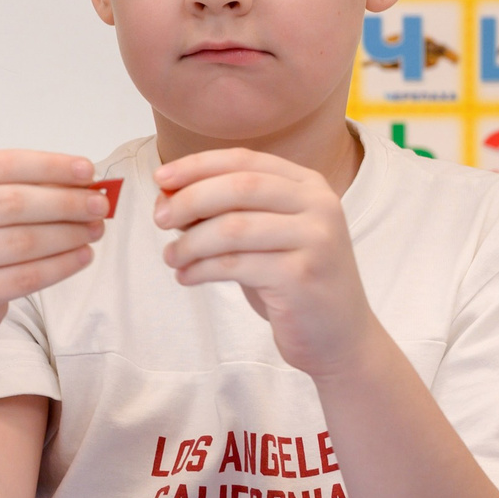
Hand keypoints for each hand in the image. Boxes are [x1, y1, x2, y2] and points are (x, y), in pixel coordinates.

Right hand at [0, 150, 106, 342]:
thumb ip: (23, 189)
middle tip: (100, 205)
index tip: (88, 171)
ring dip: (68, 234)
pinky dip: (61, 266)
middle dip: (65, 202)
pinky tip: (82, 256)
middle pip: (12, 203)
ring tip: (95, 230)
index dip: (48, 165)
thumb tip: (83, 185)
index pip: (1, 164)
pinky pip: (24, 278)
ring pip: (22, 242)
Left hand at [152, 149, 381, 378]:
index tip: (161, 177)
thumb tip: (166, 194)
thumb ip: (224, 211)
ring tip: (171, 257)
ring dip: (190, 242)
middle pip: (238, 187)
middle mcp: (318, 205)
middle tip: (159, 219)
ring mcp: (315, 239)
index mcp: (308, 185)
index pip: (244, 161)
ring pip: (233, 227)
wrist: (339, 336)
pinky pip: (235, 264)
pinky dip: (201, 269)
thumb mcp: (262, 236)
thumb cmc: (292, 280)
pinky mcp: (302, 276)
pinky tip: (187, 277)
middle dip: (189, 200)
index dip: (197, 165)